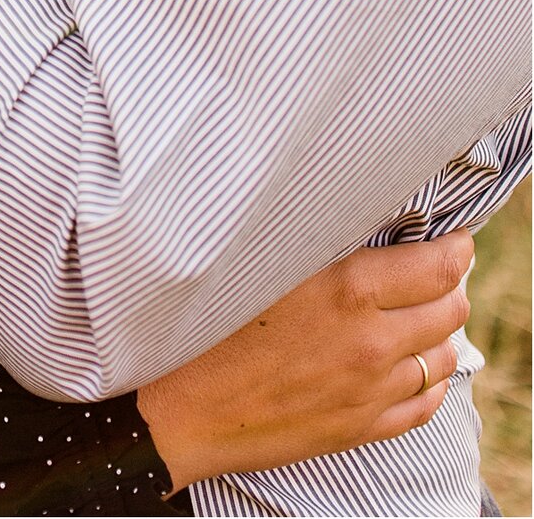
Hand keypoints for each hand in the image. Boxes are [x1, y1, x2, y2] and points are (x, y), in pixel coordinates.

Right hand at [135, 230, 472, 486]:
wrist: (181, 407)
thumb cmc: (208, 320)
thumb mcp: (262, 261)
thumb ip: (315, 238)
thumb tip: (355, 212)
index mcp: (346, 288)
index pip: (438, 266)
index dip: (456, 248)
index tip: (455, 238)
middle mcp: (371, 341)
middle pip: (449, 309)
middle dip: (451, 286)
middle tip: (436, 270)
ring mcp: (371, 390)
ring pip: (442, 357)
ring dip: (439, 331)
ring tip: (423, 314)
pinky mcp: (362, 427)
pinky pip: (425, 404)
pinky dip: (430, 380)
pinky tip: (415, 364)